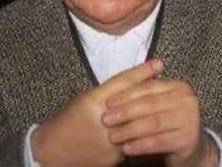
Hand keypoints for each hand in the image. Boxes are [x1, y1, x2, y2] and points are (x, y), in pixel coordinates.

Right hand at [31, 59, 163, 166]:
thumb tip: (133, 84)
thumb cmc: (66, 121)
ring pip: (137, 125)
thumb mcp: (84, 101)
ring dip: (149, 118)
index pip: (122, 83)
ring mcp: (109, 139)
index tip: (158, 63)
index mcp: (93, 100)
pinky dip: (137, 138)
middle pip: (135, 103)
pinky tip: (145, 134)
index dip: (141, 71)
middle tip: (169, 84)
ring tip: (163, 110)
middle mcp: (103, 118)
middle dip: (153, 94)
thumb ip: (107, 94)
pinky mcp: (113, 157)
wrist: (52, 151)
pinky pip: (131, 143)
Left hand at [102, 73, 218, 166]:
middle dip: (125, 112)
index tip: (107, 103)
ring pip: (153, 123)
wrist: (190, 146)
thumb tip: (116, 82)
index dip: (126, 95)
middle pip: (150, 104)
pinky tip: (127, 148)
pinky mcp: (188, 139)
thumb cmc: (168, 122)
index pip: (148, 87)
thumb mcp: (157, 103)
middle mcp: (187, 100)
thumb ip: (142, 90)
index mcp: (178, 86)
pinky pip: (159, 142)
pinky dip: (141, 145)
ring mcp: (190, 119)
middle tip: (106, 119)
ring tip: (113, 136)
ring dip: (130, 130)